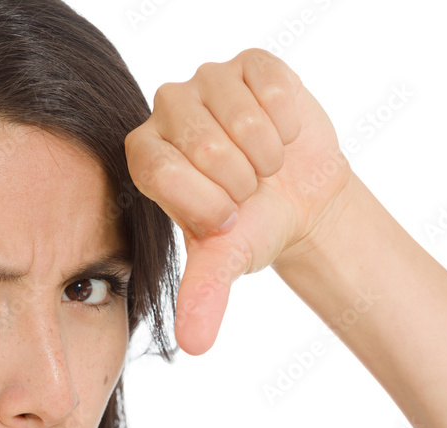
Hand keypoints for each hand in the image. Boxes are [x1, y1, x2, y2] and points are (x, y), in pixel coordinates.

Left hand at [125, 48, 354, 354]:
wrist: (300, 200)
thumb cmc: (250, 227)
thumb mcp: (225, 262)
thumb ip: (203, 295)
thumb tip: (194, 346)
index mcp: (146, 155)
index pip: (160, 171)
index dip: (204, 202)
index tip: (227, 218)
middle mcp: (167, 111)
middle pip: (200, 143)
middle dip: (240, 182)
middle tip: (249, 190)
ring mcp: (207, 81)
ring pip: (237, 115)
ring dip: (266, 155)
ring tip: (265, 167)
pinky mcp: (249, 64)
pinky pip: (270, 89)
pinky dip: (287, 124)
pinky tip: (282, 136)